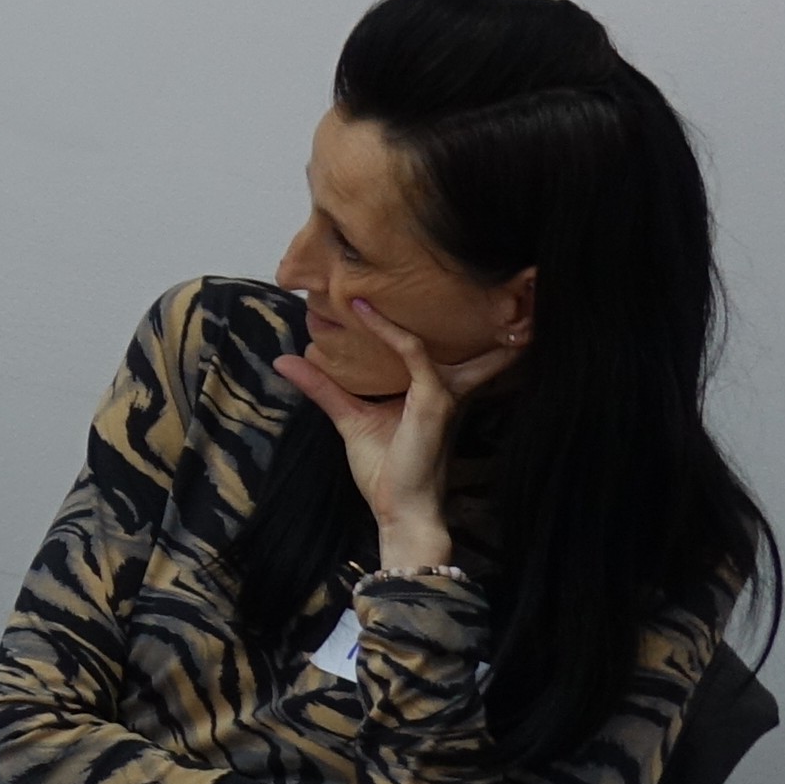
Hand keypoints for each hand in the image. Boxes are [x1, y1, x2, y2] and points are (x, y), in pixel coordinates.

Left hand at [272, 298, 511, 576]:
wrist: (398, 510)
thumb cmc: (385, 469)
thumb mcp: (349, 418)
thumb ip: (324, 386)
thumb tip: (286, 359)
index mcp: (433, 388)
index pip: (435, 344)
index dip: (419, 317)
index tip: (386, 289)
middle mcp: (445, 385)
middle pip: (467, 341)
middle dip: (483, 315)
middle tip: (498, 278)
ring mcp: (442, 391)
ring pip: (434, 338)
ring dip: (429, 308)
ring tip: (420, 273)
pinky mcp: (434, 400)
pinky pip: (412, 354)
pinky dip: (389, 332)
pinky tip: (364, 311)